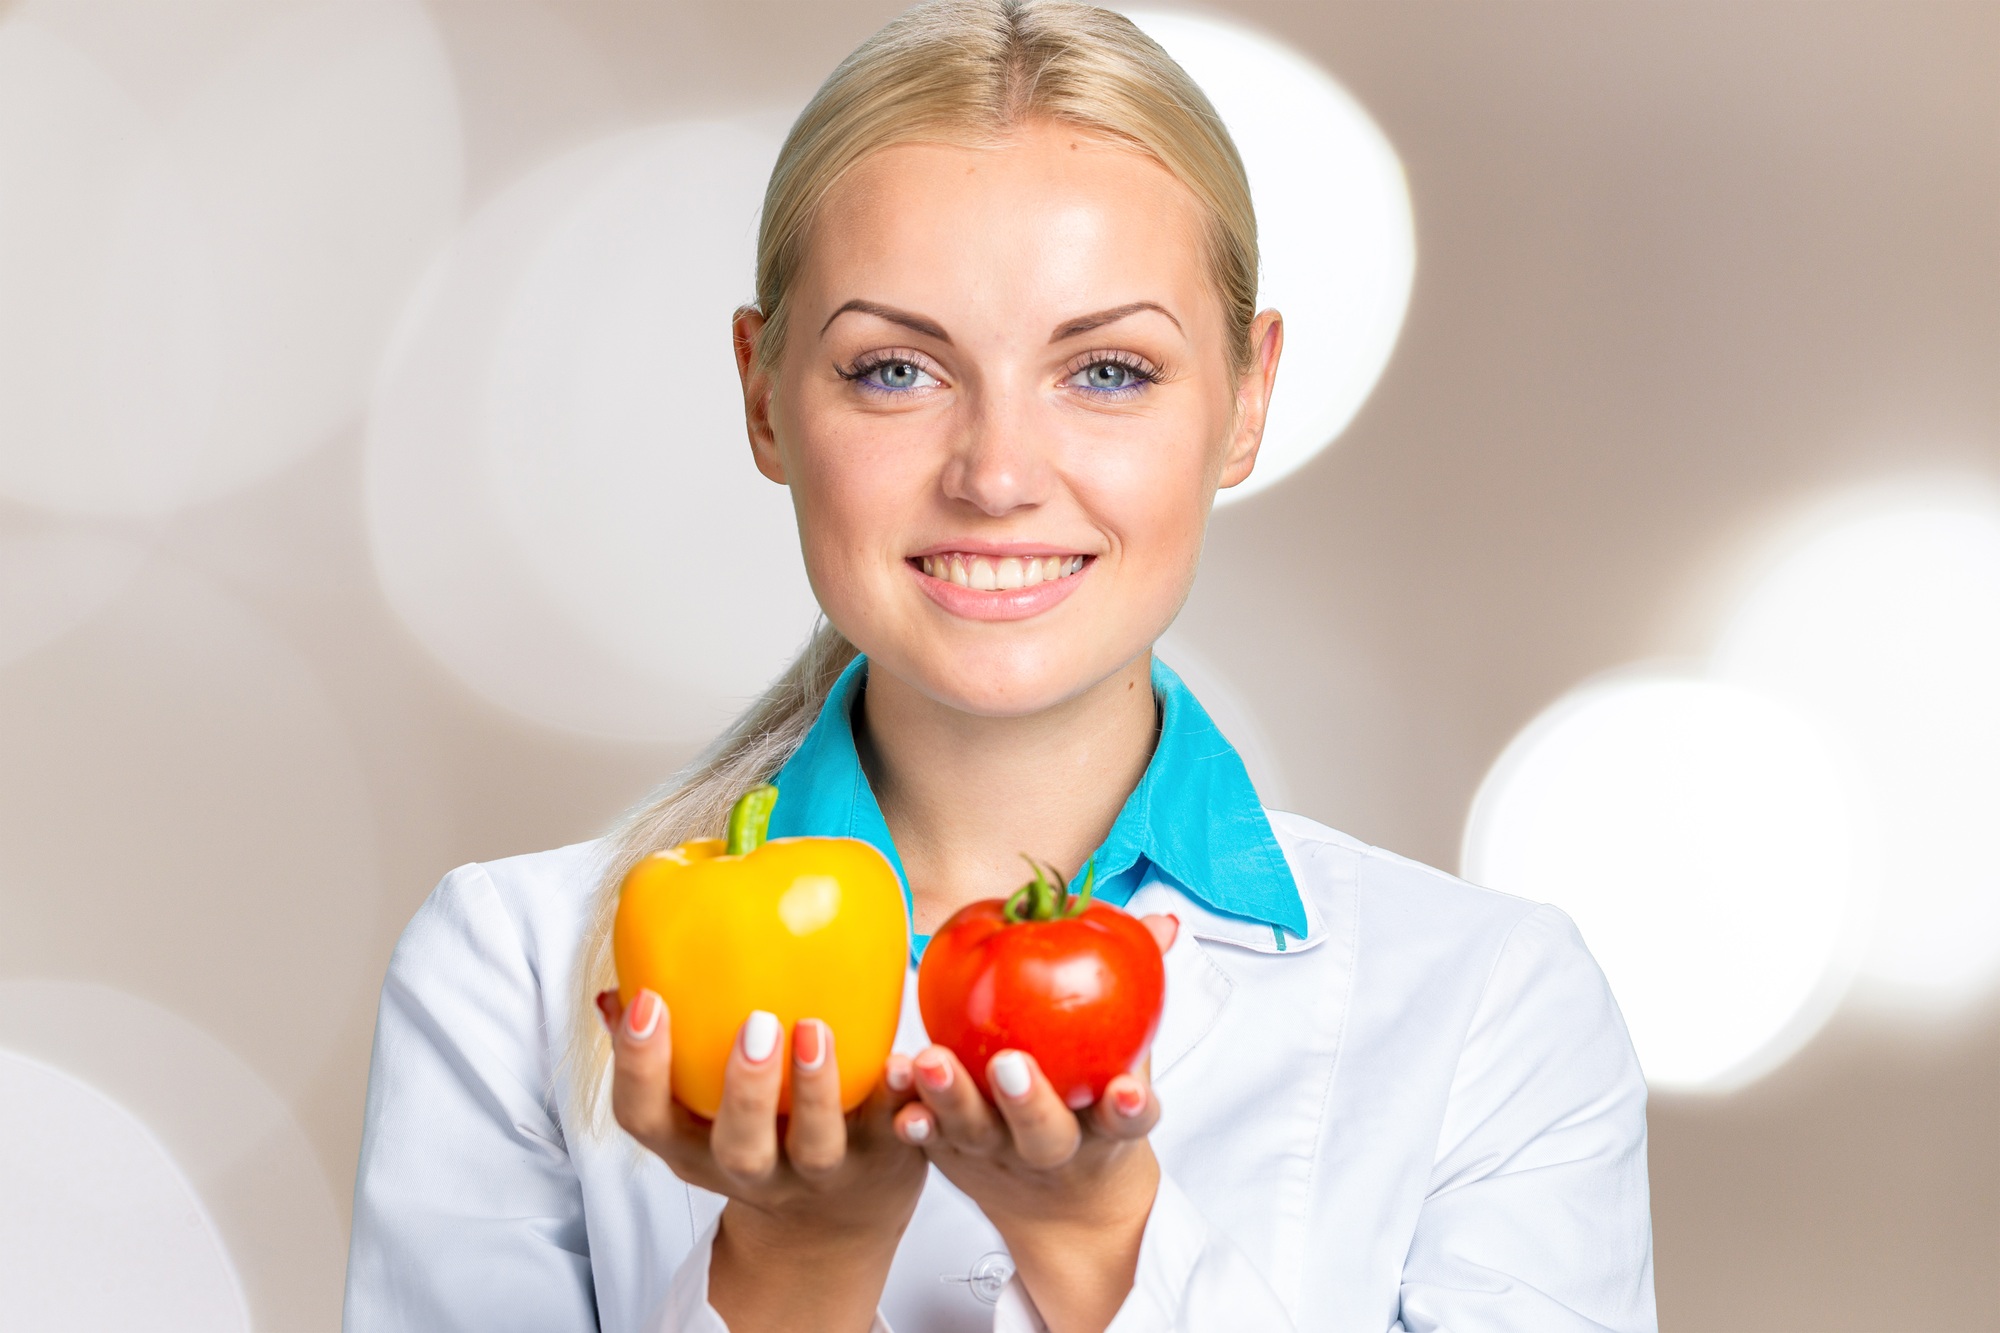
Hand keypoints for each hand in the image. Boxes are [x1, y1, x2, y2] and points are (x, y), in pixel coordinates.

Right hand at [602, 991, 926, 1332]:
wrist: (834, 1223)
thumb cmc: (759, 1138)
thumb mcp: (699, 1115)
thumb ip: (665, 1054)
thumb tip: (617, 994)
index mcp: (696, 1149)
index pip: (645, 1121)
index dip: (638, 1067)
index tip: (648, 1000)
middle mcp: (756, 1171)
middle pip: (740, 1149)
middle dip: (744, 1092)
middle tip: (755, 1026)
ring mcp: (822, 1172)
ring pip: (818, 1147)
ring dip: (816, 1091)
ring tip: (814, 1030)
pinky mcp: (883, 1160)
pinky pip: (895, 1131)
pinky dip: (900, 1097)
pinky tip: (904, 1057)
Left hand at [890, 912, 1177, 1332]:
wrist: (1062, 1204)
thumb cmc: (1093, 1103)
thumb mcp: (1128, 1056)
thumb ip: (1138, 987)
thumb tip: (1163, 923)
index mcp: (1105, 1127)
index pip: (1127, 1120)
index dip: (1128, 1107)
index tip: (1124, 1090)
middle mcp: (1051, 1148)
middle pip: (1043, 1134)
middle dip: (1027, 1103)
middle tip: (1010, 1066)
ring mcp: (997, 1155)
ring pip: (975, 1133)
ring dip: (951, 1100)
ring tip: (930, 1062)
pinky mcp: (951, 1154)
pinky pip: (928, 1135)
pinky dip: (909, 1113)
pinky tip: (894, 1086)